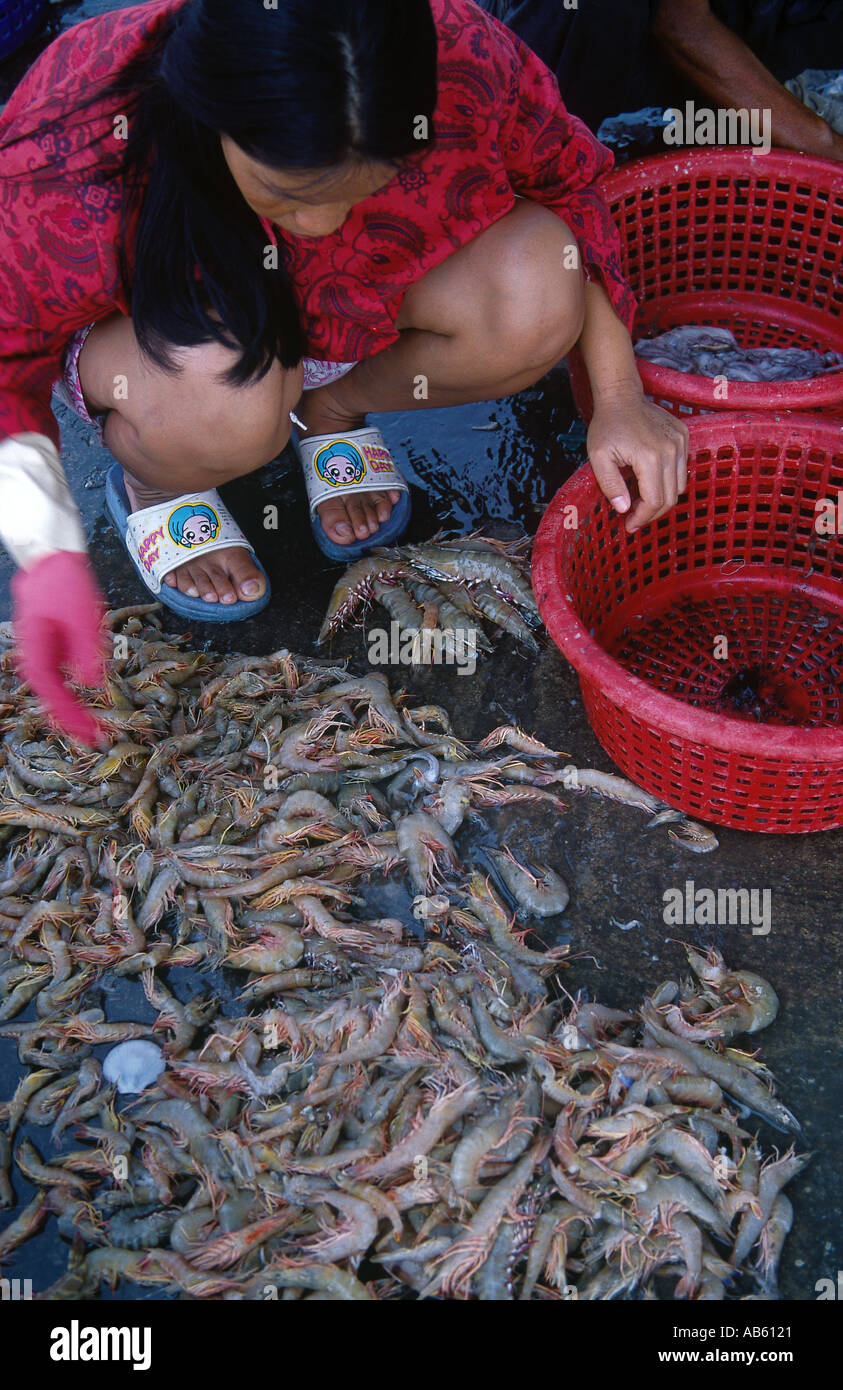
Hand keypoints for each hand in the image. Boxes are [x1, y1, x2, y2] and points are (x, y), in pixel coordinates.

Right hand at [10, 551, 108, 746]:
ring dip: (72, 707)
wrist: (53, 556)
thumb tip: (91, 683)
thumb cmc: (64, 582)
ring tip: (91, 727)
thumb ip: (87, 651)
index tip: (88, 733)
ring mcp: (42, 649)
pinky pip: (61, 673)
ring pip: (55, 685)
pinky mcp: (53, 643)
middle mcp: (35, 653)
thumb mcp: (83, 617)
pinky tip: (87, 700)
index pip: (51, 692)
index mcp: (36, 649)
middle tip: (94, 738)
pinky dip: (73, 689)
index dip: (69, 715)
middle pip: (51, 694)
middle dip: (71, 718)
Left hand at [587, 390, 688, 532]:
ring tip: (640, 500)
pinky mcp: (684, 437)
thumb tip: (624, 509)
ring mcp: (680, 442)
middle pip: (670, 497)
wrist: (621, 397)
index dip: (642, 518)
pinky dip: (668, 482)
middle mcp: (671, 450)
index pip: (654, 501)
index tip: (629, 525)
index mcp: (650, 457)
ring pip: (679, 486)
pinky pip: (681, 469)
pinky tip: (649, 481)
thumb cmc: (607, 426)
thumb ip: (611, 485)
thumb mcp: (599, 458)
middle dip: (651, 514)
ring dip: (661, 499)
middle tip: (634, 517)